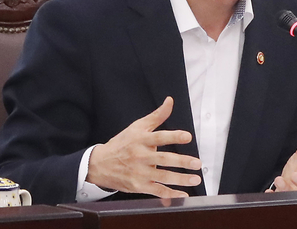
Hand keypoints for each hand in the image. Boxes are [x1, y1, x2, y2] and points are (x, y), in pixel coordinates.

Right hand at [86, 97, 201, 198]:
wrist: (99, 165)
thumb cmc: (122, 143)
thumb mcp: (137, 127)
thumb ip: (157, 116)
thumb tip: (170, 101)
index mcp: (141, 140)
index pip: (159, 137)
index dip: (174, 136)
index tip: (187, 137)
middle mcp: (140, 156)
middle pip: (163, 159)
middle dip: (181, 162)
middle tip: (197, 163)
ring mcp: (139, 173)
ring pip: (162, 177)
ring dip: (180, 179)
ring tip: (195, 178)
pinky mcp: (138, 186)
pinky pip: (157, 190)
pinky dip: (170, 194)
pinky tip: (183, 194)